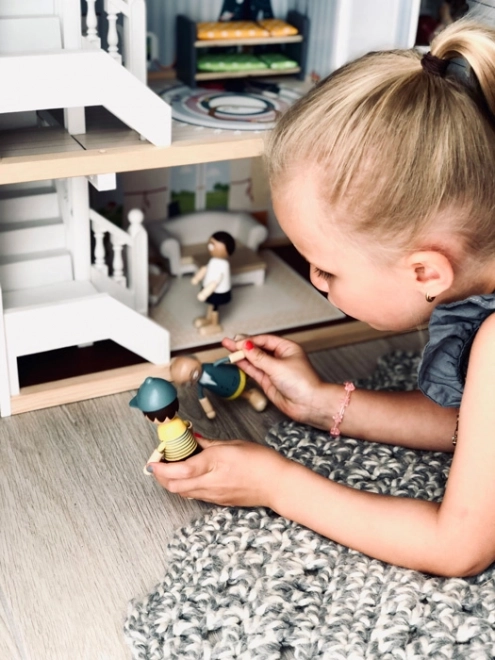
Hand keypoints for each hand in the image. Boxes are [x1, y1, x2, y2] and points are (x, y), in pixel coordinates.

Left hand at [147, 435, 290, 507]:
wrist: (277, 484)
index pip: (180, 470)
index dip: (161, 468)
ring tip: (173, 468)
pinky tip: (190, 475)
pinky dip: (185, 486)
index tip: (152, 461)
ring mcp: (214, 495)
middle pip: (175, 487)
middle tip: (160, 463)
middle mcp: (210, 483)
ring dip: (172, 482)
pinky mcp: (218, 501)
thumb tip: (193, 439)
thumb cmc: (261, 461)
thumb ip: (208, 444)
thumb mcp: (233, 444)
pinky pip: (194, 496)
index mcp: (214, 463)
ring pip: (182, 493)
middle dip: (162, 477)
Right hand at [222, 335, 331, 427]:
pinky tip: (236, 361)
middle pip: (258, 349)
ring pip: (254, 360)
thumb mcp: (278, 366)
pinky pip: (254, 371)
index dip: (250, 341)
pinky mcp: (269, 382)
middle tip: (228, 342)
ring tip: (228, 350)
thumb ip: (259, 357)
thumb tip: (246, 346)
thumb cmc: (303, 383)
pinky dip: (245, 366)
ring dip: (241, 356)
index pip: (264, 340)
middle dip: (243, 346)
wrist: (309, 405)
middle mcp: (280, 358)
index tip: (237, 342)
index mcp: (287, 348)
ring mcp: (274, 370)